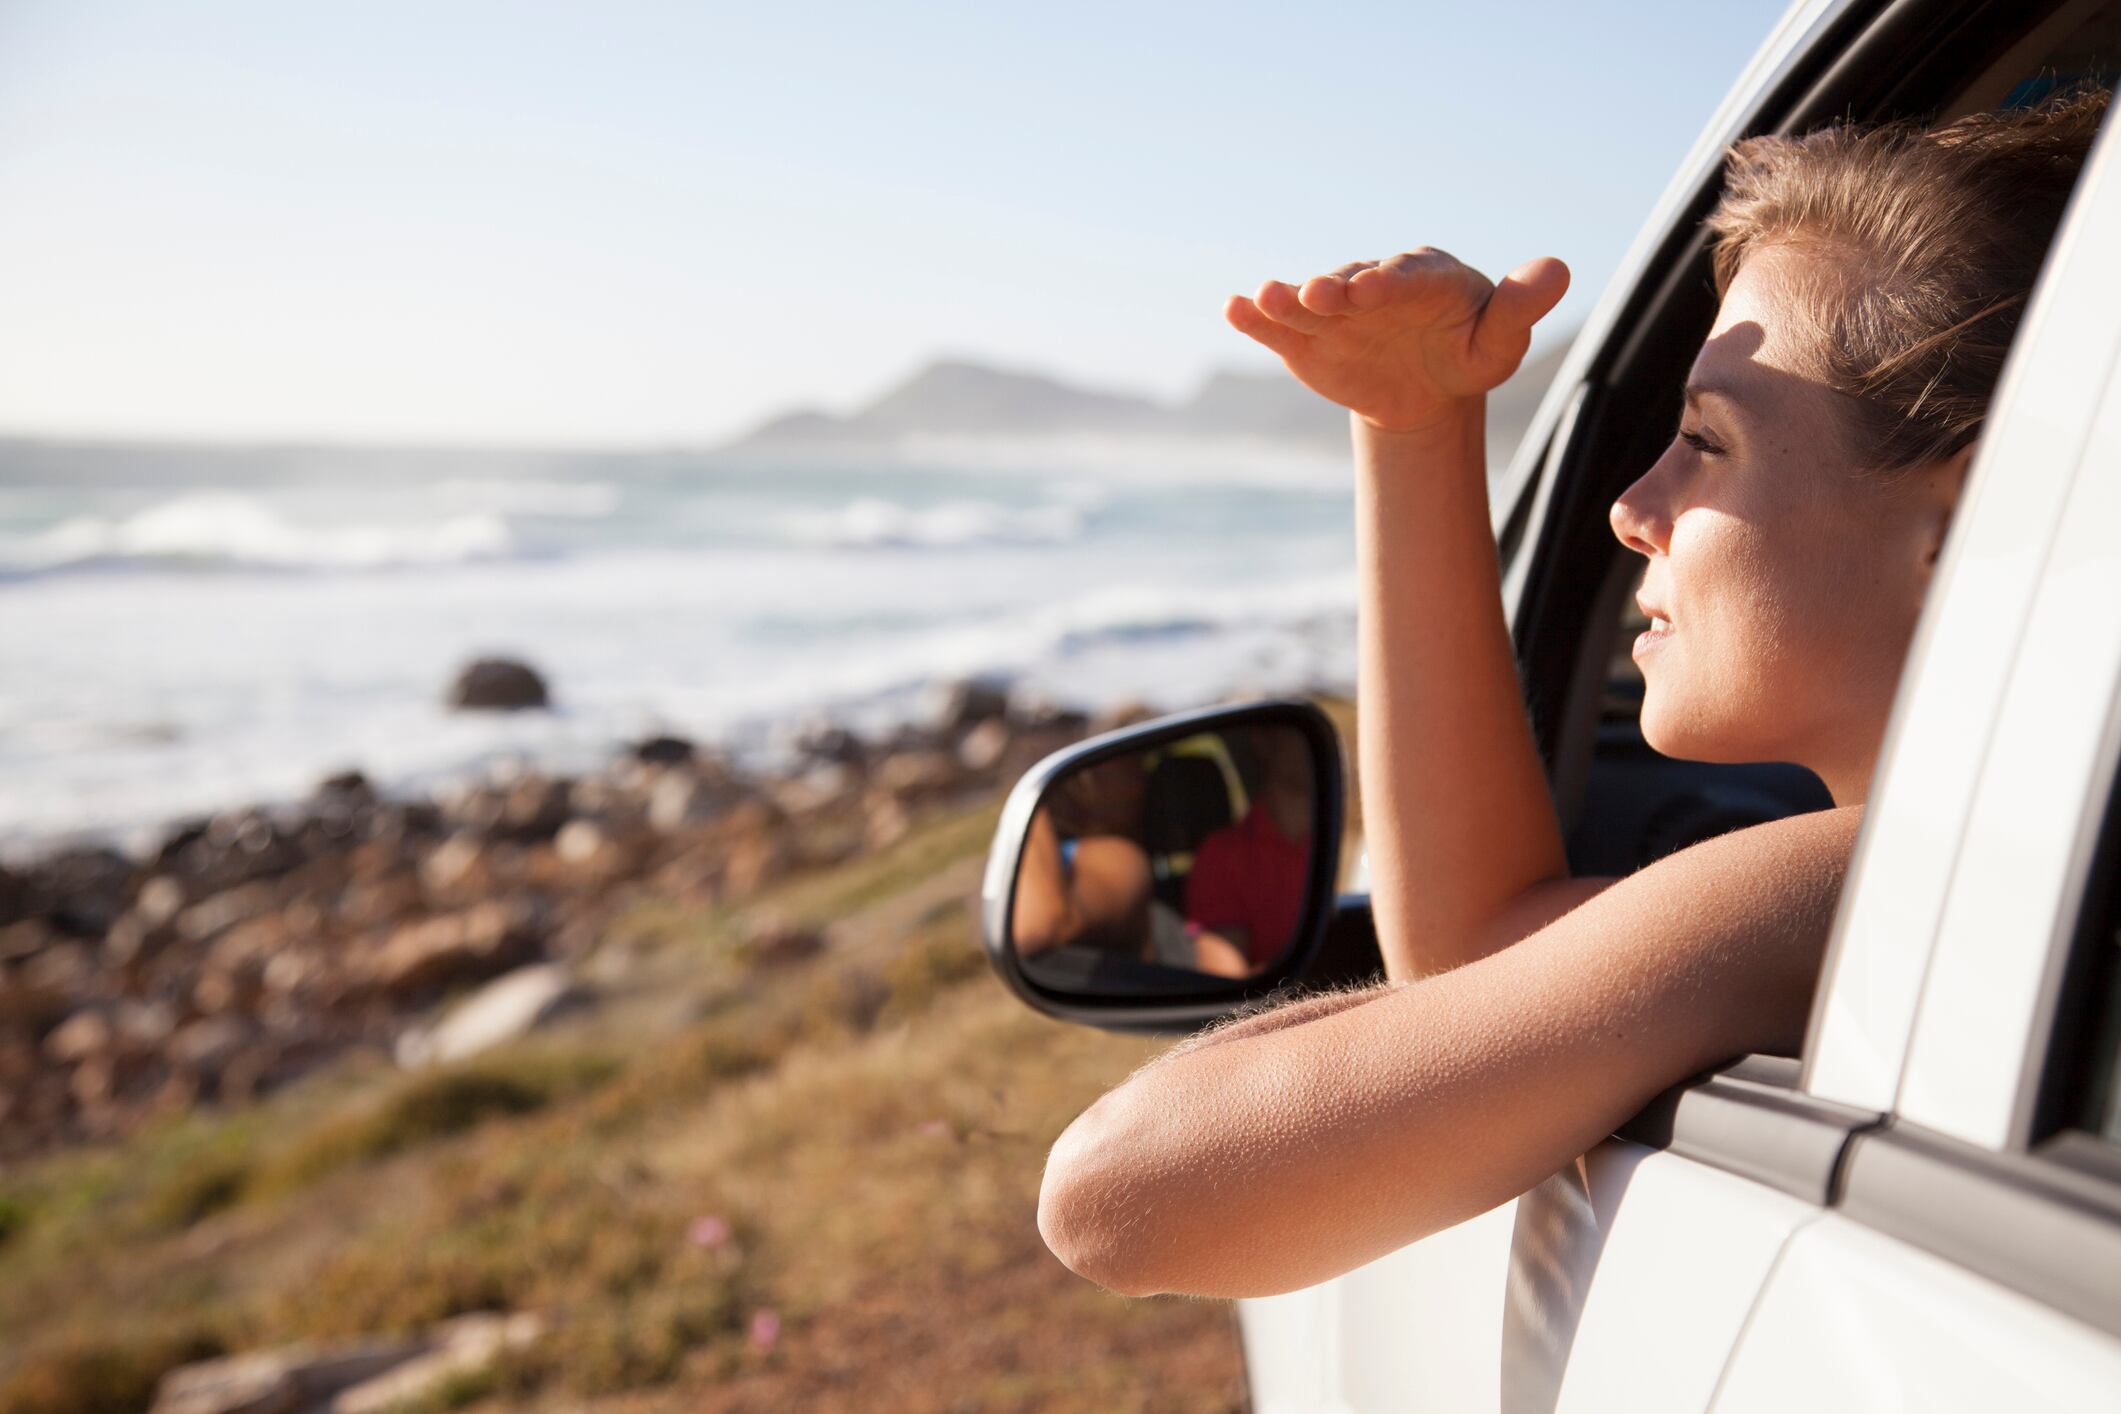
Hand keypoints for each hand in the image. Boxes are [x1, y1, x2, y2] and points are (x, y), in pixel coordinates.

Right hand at [1225, 249, 1568, 433]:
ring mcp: (1335, 310)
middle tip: (1317, 294)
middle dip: (1333, 289)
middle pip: (1350, 284)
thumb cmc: (1467, 354)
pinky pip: (1280, 327)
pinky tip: (1233, 308)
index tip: (1371, 290)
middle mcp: (1372, 283)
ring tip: (1262, 298)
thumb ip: (1519, 306)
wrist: (1424, 389)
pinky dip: (1255, 318)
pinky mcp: (1307, 337)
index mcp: (1425, 277)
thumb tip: (1557, 269)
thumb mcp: (1499, 341)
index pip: (1405, 277)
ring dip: (1285, 299)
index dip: (1387, 283)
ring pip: (1308, 302)